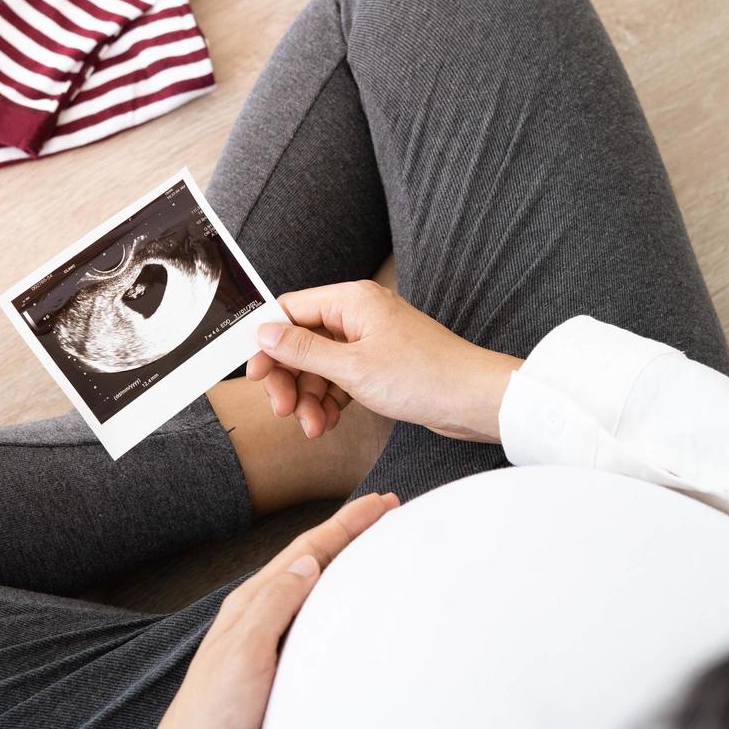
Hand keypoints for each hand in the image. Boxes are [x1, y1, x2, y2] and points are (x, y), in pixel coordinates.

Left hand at [143, 492, 399, 728]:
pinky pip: (310, 614)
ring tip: (368, 544)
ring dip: (340, 559)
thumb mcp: (245, 651)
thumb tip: (306, 563)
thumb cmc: (213, 710)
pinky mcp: (273, 661)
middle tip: (382, 512)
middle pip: (310, 558)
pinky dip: (332, 595)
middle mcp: (258, 612)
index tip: (379, 503)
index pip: (306, 549)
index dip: (344, 523)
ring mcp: (265, 635)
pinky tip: (342, 601)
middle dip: (347, 532)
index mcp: (252, 602)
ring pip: (310, 584)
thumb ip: (274, 604)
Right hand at [247, 281, 523, 440]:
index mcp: (351, 301)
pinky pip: (341, 379)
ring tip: (313, 427)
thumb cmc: (423, 376)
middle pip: (302, 342)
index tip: (255, 374)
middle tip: (283, 409)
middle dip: (290, 379)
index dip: (268, 343)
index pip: (290, 311)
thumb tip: (265, 335)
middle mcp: (358, 314)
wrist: (473, 400)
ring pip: (320, 366)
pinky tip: (329, 423)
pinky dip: (331, 401)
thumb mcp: (352, 368)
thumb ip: (303, 351)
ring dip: (310, 398)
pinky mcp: (380, 364)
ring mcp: (370, 340)